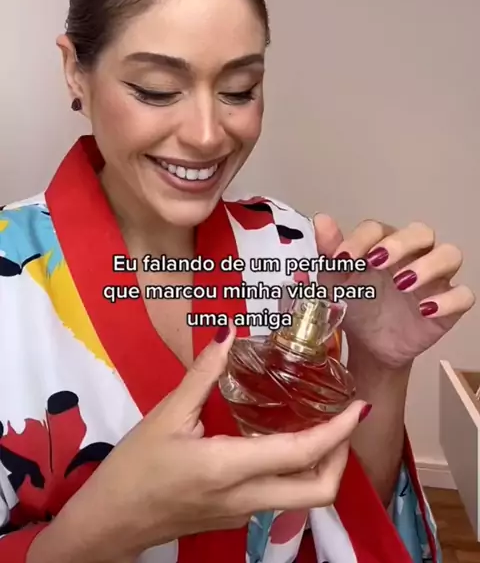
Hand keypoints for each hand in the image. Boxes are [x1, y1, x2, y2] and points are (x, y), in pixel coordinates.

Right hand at [34, 324, 367, 562]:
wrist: (111, 521)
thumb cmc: (135, 466)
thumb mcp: (167, 414)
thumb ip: (203, 374)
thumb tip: (229, 332)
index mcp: (230, 467)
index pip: (301, 454)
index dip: (338, 431)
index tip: (359, 406)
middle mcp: (247, 497)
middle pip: (319, 492)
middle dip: (341, 455)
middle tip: (341, 417)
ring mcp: (244, 513)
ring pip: (302, 498)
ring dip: (322, 465)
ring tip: (319, 423)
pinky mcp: (236, 517)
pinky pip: (280, 497)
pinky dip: (296, 471)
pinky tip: (281, 440)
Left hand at [314, 215, 474, 369]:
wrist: (370, 345)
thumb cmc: (357, 304)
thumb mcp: (335, 282)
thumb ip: (329, 251)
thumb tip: (321, 220)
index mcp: (384, 244)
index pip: (378, 228)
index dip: (362, 239)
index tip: (343, 258)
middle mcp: (414, 254)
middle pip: (421, 232)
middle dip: (400, 243)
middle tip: (378, 263)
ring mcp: (435, 279)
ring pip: (449, 254)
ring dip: (428, 265)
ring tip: (403, 283)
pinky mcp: (449, 306)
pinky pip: (463, 295)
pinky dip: (448, 300)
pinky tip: (426, 310)